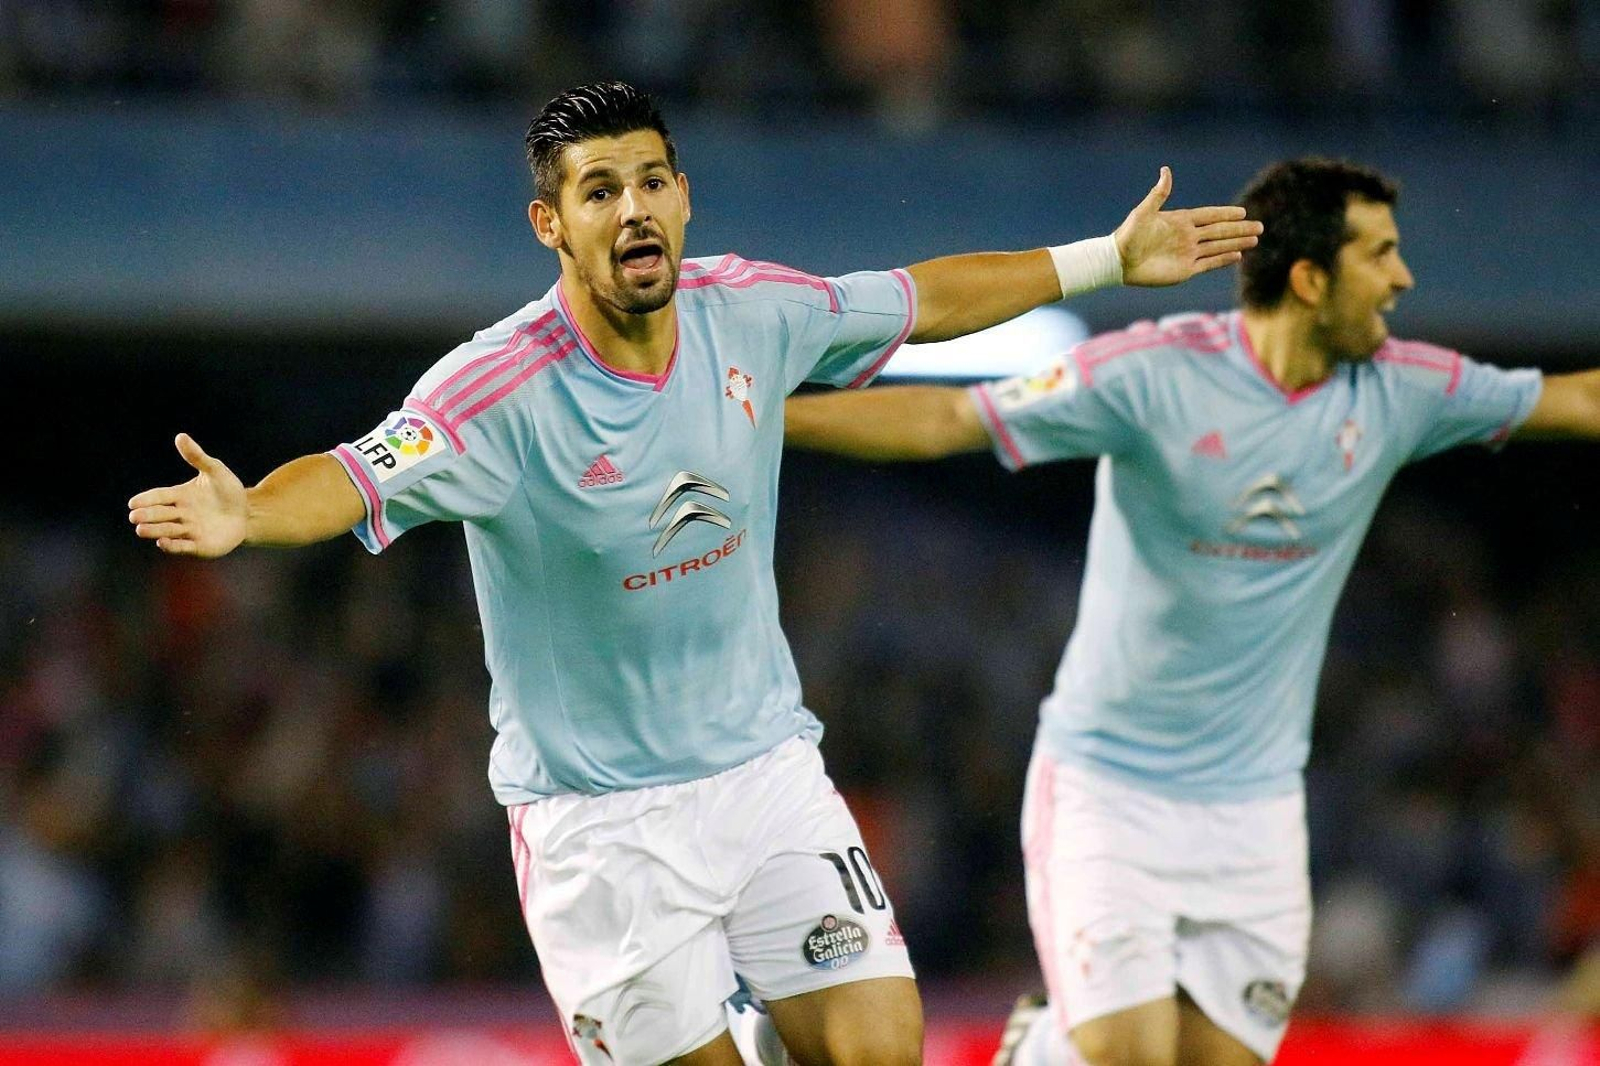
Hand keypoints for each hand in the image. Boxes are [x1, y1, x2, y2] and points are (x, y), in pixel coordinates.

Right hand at [127, 433, 247, 556]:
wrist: (248, 513)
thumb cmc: (229, 491)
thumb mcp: (215, 471)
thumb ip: (197, 456)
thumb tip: (180, 436)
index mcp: (180, 496)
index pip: (158, 496)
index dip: (145, 500)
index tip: (133, 503)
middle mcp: (181, 514)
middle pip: (159, 515)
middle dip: (146, 516)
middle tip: (135, 517)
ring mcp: (189, 531)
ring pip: (167, 531)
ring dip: (154, 531)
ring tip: (140, 530)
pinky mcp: (199, 546)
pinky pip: (183, 546)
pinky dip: (172, 546)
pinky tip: (162, 542)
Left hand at [1113, 167, 1261, 286]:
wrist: (1118, 261)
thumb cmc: (1128, 235)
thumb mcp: (1143, 212)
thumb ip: (1159, 194)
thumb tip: (1166, 170)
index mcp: (1180, 221)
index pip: (1209, 216)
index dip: (1225, 213)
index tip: (1243, 212)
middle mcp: (1187, 237)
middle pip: (1220, 231)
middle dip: (1239, 229)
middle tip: (1260, 227)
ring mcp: (1188, 253)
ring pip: (1218, 247)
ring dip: (1236, 243)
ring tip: (1255, 240)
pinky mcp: (1185, 270)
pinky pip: (1208, 264)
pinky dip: (1223, 260)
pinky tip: (1237, 256)